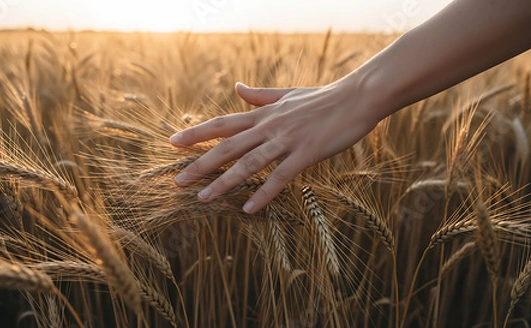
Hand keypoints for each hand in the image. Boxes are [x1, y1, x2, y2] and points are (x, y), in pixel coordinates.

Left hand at [170, 80, 379, 213]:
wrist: (356, 98)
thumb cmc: (322, 98)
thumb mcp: (286, 94)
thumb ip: (259, 95)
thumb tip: (236, 87)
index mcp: (263, 115)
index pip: (222, 124)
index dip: (196, 134)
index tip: (173, 143)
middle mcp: (269, 127)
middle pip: (227, 147)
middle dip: (200, 164)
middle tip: (177, 180)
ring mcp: (287, 140)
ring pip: (248, 164)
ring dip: (223, 182)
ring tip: (202, 198)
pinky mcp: (306, 153)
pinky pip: (280, 177)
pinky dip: (264, 194)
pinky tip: (249, 209)